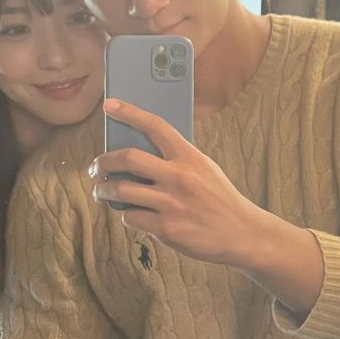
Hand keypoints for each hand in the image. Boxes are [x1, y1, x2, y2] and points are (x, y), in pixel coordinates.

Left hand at [90, 99, 264, 267]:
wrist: (242, 232)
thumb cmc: (221, 199)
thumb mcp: (206, 170)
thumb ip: (178, 161)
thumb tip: (140, 156)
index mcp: (190, 157)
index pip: (155, 126)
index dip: (130, 113)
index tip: (110, 105)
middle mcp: (179, 177)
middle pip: (128, 158)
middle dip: (103, 162)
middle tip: (97, 168)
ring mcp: (172, 203)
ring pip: (121, 190)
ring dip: (104, 191)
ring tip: (102, 192)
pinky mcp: (167, 229)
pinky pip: (131, 217)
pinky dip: (126, 215)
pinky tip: (132, 215)